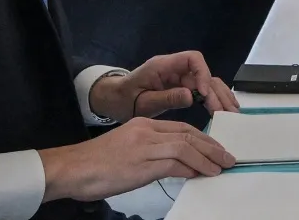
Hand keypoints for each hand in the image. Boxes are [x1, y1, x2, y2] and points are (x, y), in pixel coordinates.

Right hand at [39, 119, 233, 201]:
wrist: (70, 169)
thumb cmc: (95, 163)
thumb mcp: (128, 149)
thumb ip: (152, 152)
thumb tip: (177, 165)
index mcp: (144, 124)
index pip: (182, 128)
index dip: (203, 139)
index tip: (216, 149)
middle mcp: (147, 131)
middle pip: (189, 135)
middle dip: (212, 147)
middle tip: (227, 158)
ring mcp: (145, 146)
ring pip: (186, 147)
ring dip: (207, 159)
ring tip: (220, 168)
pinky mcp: (141, 163)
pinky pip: (174, 163)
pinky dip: (191, 168)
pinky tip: (201, 174)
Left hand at [88, 53, 238, 121]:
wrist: (112, 101)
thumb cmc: (123, 100)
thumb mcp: (142, 102)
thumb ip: (166, 98)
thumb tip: (192, 96)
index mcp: (163, 66)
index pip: (192, 59)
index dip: (202, 73)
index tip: (204, 94)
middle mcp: (175, 68)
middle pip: (203, 73)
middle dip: (216, 91)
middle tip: (226, 111)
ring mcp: (179, 77)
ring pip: (206, 82)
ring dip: (219, 95)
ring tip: (231, 112)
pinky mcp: (181, 87)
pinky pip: (201, 90)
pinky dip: (213, 98)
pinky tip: (224, 108)